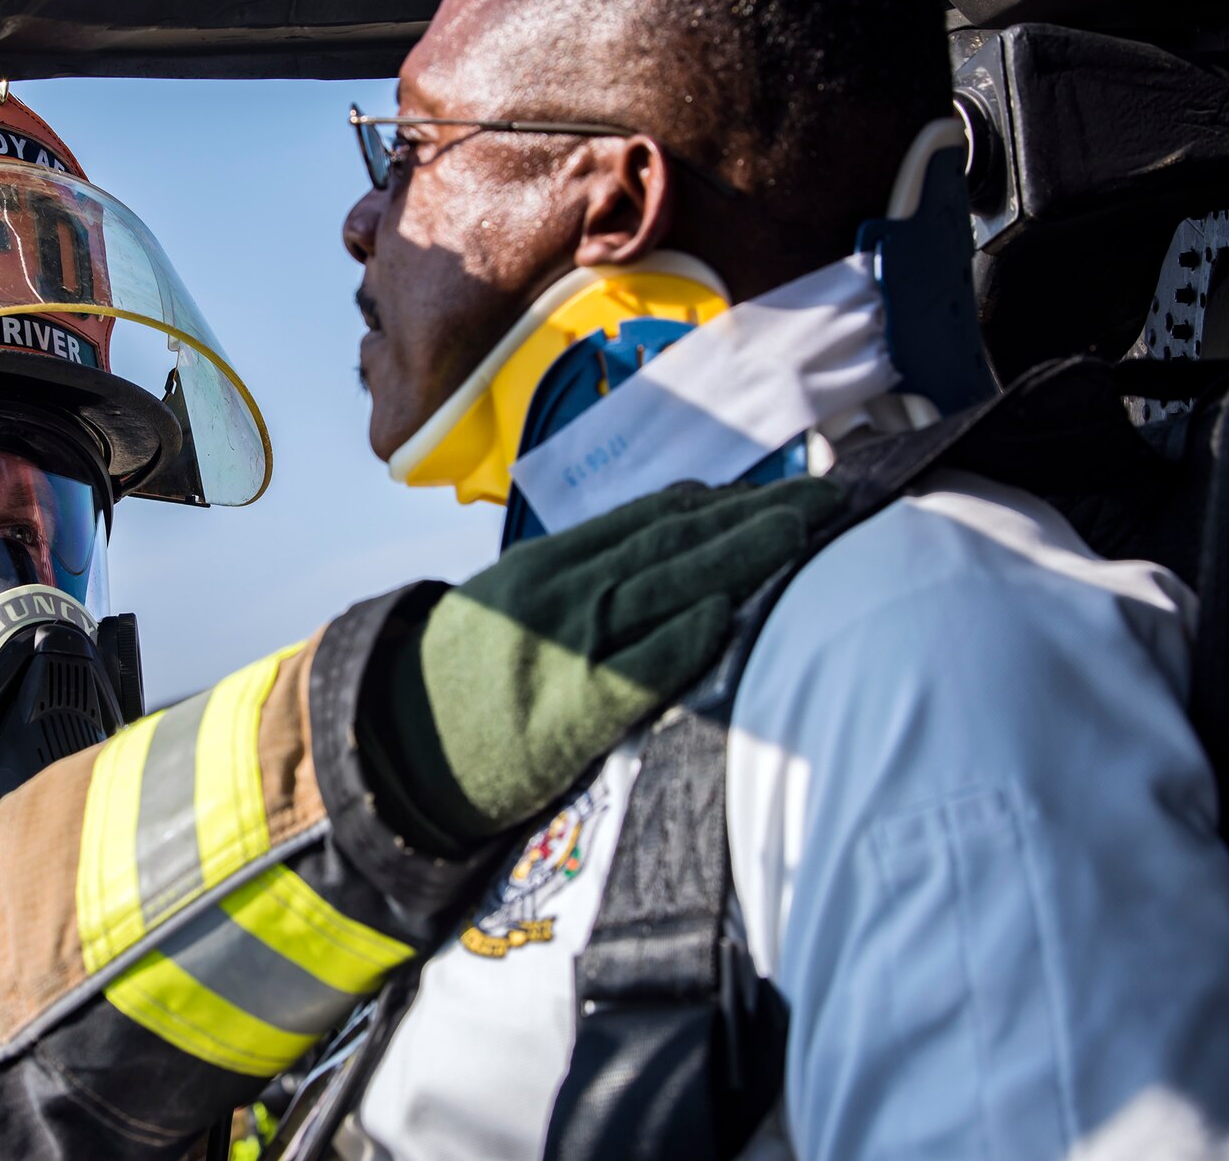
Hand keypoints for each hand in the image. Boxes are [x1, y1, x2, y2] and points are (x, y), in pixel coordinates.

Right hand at [365, 478, 843, 853]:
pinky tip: (729, 609)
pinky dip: (684, 634)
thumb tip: (659, 544)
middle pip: (673, 540)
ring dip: (742, 553)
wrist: (403, 741)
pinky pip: (639, 666)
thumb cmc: (467, 677)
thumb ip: (579, 576)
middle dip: (754, 516)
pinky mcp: (576, 709)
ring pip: (668, 583)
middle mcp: (564, 592)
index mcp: (550, 562)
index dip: (721, 501)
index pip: (649, 518)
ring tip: (803, 531)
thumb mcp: (512, 602)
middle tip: (824, 497)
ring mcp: (571, 646)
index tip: (777, 488)